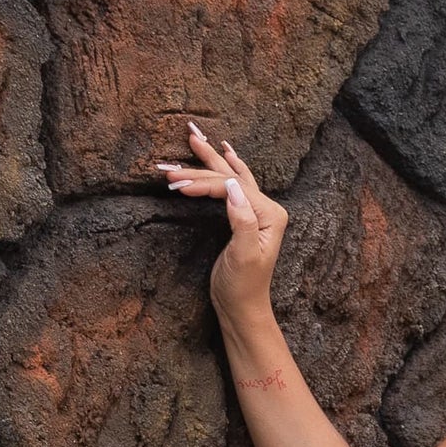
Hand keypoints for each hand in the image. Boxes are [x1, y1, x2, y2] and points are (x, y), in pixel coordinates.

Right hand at [158, 122, 287, 323]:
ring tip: (196, 139)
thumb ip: (241, 220)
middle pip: (232, 177)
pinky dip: (226, 169)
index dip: (203, 182)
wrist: (242, 307)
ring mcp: (256, 213)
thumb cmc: (243, 286)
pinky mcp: (244, 219)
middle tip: (184, 144)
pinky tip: (225, 153)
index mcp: (270, 214)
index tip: (175, 184)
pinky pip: (234, 185)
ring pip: (231, 178)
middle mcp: (267, 209)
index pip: (232, 187)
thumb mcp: (242, 255)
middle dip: (204, 164)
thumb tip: (230, 186)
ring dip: (210, 161)